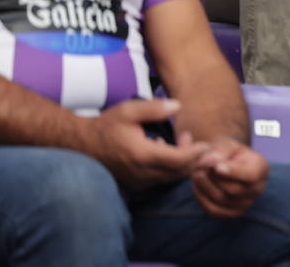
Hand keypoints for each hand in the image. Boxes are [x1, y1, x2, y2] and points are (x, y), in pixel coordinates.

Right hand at [81, 98, 210, 187]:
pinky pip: (162, 179)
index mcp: (142, 155)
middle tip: (203, 143)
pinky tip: (169, 149)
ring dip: (184, 163)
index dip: (196, 153)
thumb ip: (155, 108)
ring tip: (186, 140)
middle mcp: (142, 173)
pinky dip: (172, 168)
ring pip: (172, 177)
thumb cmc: (107, 125)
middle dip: (195, 159)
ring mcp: (138, 181)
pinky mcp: (137, 183)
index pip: (178, 160)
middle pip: (179, 172)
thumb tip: (178, 106)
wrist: (82, 144)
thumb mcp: (129, 110)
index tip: (207, 144)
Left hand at [191, 138, 268, 218]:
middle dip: (213, 178)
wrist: (222, 165)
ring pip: (222, 200)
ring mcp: (247, 203)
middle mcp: (258, 188)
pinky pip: (214, 210)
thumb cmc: (226, 153)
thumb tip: (210, 162)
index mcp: (261, 167)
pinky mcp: (233, 213)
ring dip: (205, 187)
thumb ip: (219, 151)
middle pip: (234, 189)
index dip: (233, 172)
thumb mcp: (225, 144)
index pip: (251, 175)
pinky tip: (197, 186)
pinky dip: (202, 199)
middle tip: (198, 167)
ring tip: (196, 173)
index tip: (216, 168)